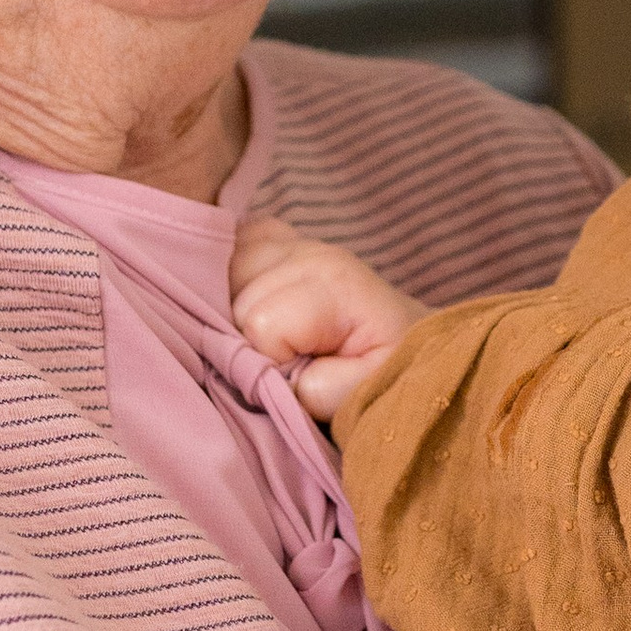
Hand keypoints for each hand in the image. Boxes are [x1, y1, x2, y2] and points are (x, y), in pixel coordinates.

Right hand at [228, 216, 424, 420]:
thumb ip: (319, 390)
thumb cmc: (390, 367)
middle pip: (234, 299)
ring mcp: (291, 241)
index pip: (260, 323)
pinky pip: (229, 246)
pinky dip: (229, 276)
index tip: (297, 376)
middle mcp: (309, 253)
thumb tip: (269, 376)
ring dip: (233, 309)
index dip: (268, 362)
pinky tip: (248, 299)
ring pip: (221, 273)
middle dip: (248, 340)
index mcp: (334, 285)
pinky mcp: (278, 239)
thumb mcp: (367, 390)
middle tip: (285, 360)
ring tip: (269, 335)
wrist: (408, 336)